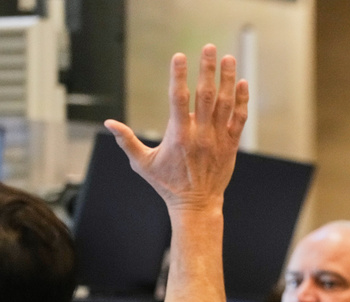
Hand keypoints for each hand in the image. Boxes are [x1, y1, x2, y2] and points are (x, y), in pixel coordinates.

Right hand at [104, 44, 248, 214]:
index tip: (179, 57)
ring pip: (225, 104)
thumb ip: (127, 141)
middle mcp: (200, 135)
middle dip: (208, 70)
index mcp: (178, 136)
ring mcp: (218, 139)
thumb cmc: (168, 185)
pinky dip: (241, 101)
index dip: (179, 76)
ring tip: (229, 58)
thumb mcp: (143, 164)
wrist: (197, 205)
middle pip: (205, 96)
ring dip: (227, 80)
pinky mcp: (231, 145)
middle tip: (209, 48)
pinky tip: (241, 83)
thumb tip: (108, 124)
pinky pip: (238, 119)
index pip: (178, 100)